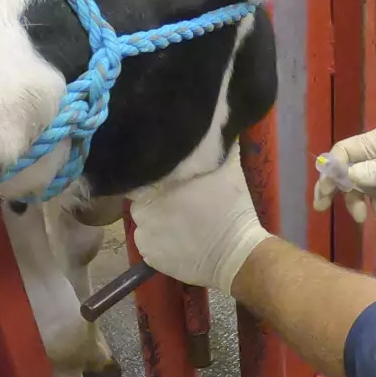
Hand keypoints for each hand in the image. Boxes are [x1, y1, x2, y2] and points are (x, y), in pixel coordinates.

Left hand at [129, 150, 273, 294]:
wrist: (236, 254)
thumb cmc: (231, 208)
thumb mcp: (228, 168)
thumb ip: (215, 145)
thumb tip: (215, 121)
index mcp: (158, 184)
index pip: (141, 174)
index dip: (151, 174)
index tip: (166, 178)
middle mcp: (143, 209)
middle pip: (139, 198)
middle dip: (153, 197)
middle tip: (176, 199)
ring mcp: (144, 235)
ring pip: (142, 221)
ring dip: (154, 219)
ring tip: (177, 220)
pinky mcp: (148, 256)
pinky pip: (146, 242)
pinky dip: (157, 240)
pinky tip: (175, 239)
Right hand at [312, 124, 375, 221]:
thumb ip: (375, 173)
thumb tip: (346, 177)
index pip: (342, 153)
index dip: (331, 171)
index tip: (327, 193)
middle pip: (347, 171)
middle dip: (336, 190)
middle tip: (323, 209)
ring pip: (361, 187)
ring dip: (360, 202)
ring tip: (367, 219)